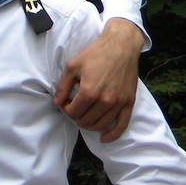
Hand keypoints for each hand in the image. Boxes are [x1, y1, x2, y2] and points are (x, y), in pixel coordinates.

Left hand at [52, 18, 142, 141]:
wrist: (121, 46)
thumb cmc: (95, 53)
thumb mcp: (72, 66)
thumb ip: (63, 87)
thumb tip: (56, 103)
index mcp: (89, 91)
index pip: (73, 112)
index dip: (67, 109)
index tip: (67, 102)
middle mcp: (105, 100)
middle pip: (86, 121)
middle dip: (77, 117)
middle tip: (75, 107)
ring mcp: (118, 103)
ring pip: (100, 125)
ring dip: (89, 125)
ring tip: (85, 115)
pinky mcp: (129, 102)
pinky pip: (122, 125)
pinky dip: (112, 135)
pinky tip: (104, 138)